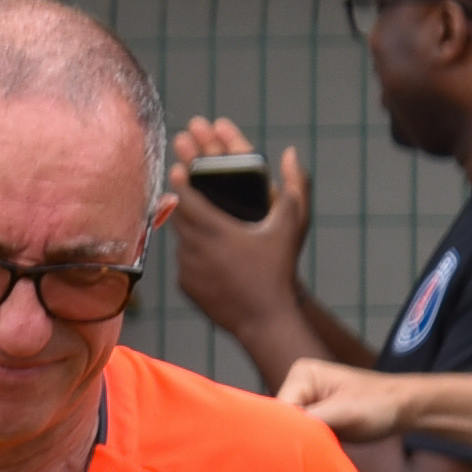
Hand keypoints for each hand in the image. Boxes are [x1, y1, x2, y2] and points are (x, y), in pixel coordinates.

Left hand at [165, 123, 309, 327]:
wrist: (265, 319)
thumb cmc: (279, 270)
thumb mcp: (290, 226)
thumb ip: (294, 185)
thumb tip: (291, 151)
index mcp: (214, 229)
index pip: (185, 196)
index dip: (181, 180)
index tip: (179, 168)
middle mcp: (194, 247)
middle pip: (177, 216)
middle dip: (182, 201)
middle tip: (188, 191)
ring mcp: (187, 268)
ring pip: (180, 240)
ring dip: (188, 229)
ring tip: (201, 223)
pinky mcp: (185, 286)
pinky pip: (184, 263)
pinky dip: (193, 255)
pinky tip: (208, 253)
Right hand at [271, 357, 409, 439]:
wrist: (406, 408)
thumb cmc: (379, 405)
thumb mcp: (343, 413)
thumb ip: (309, 420)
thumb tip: (280, 434)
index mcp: (302, 374)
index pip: (279, 408)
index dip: (286, 430)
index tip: (298, 449)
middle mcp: (299, 385)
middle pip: (282, 419)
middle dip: (294, 437)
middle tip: (311, 452)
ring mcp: (307, 401)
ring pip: (291, 429)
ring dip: (303, 442)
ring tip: (318, 451)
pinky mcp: (316, 417)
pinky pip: (302, 434)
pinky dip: (309, 444)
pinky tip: (319, 452)